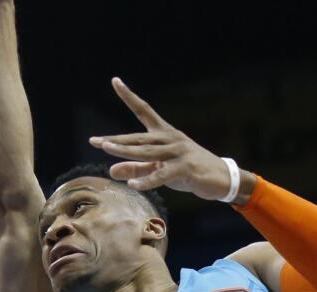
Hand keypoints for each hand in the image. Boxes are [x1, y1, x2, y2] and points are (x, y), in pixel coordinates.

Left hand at [90, 77, 236, 200]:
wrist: (221, 178)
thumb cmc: (187, 171)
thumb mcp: (159, 168)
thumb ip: (136, 169)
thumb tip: (112, 170)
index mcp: (164, 133)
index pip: (144, 111)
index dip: (129, 96)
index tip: (115, 80)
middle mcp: (170, 138)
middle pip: (139, 138)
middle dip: (116, 140)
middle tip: (95, 141)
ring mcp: (178, 152)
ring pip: (147, 153)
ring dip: (126, 152)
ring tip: (106, 150)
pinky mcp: (185, 168)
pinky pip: (162, 175)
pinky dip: (147, 181)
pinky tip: (133, 186)